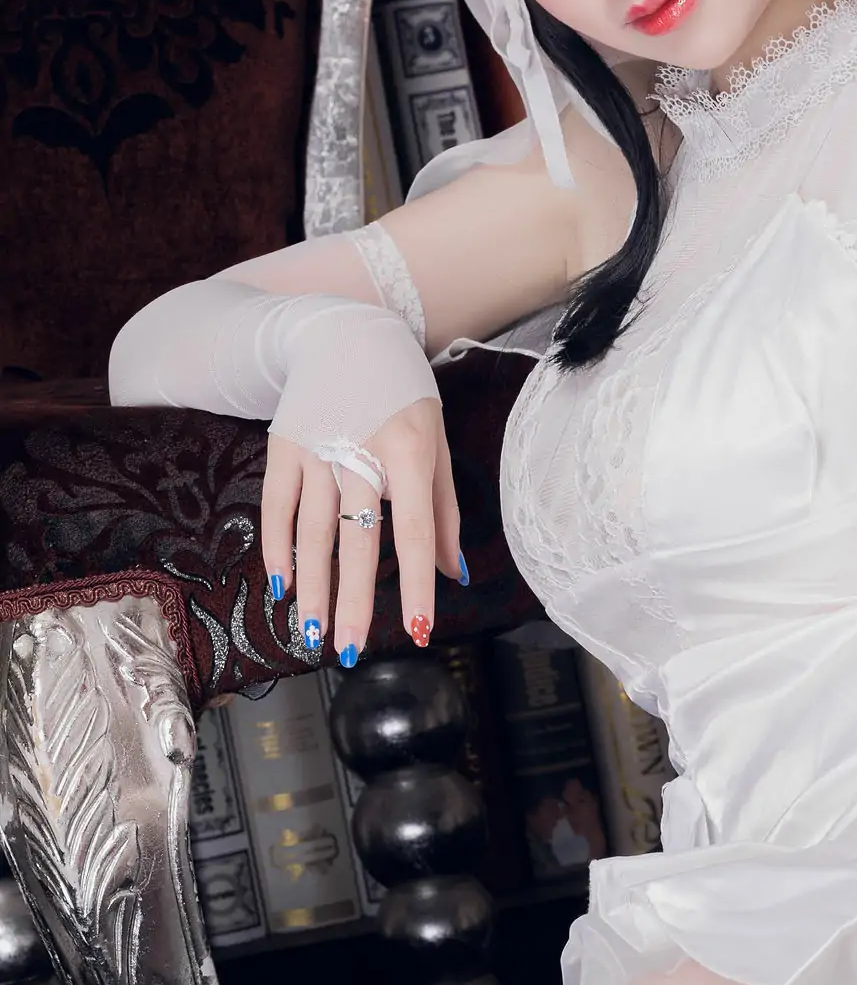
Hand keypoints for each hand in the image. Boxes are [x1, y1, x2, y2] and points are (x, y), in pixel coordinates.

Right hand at [262, 397, 464, 667]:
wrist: (344, 331)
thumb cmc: (402, 394)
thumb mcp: (436, 441)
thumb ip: (442, 511)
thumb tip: (452, 575)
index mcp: (409, 450)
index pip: (412, 529)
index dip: (415, 583)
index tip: (416, 630)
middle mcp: (360, 451)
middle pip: (355, 539)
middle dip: (352, 601)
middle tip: (348, 652)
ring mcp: (316, 449)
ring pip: (312, 531)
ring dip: (312, 587)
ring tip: (314, 633)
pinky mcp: (282, 446)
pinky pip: (277, 506)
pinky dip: (278, 547)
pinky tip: (283, 586)